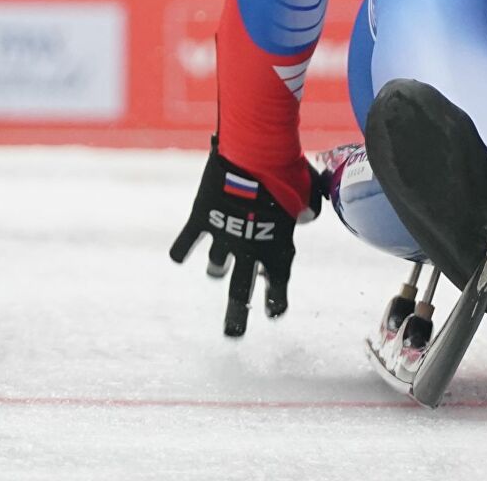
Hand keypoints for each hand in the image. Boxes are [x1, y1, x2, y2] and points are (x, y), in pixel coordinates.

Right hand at [169, 138, 320, 336]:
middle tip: (233, 333)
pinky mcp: (201, 218)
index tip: (273, 312)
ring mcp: (223, 236)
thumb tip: (305, 217)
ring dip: (217, 270)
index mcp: (278, 249)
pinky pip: (186, 241)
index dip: (275, 301)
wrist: (254, 153)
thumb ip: (307, 211)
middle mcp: (249, 250)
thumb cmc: (288, 172)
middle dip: (237, 315)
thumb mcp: (308, 195)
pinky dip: (181, 249)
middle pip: (242, 292)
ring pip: (216, 265)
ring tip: (216, 272)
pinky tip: (178, 256)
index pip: (278, 285)